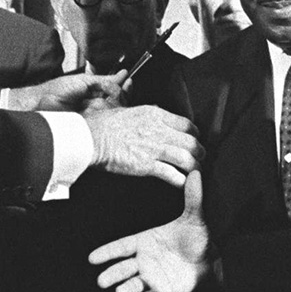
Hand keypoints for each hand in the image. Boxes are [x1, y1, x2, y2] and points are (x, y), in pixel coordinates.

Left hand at [7, 70, 127, 111]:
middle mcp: (96, 107)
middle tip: (128, 86)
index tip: (128, 80)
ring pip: (114, 113)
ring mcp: (95, 118)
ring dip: (120, 102)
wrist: (44, 102)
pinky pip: (107, 123)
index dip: (123, 88)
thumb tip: (120, 75)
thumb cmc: (58, 91)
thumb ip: (104, 80)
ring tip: (121, 92)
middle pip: (117, 103)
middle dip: (124, 94)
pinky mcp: (92, 128)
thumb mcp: (84, 81)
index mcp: (94, 95)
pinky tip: (115, 105)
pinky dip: (113, 115)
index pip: (113, 93)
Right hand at [85, 104, 202, 186]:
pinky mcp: (147, 165)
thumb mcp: (128, 108)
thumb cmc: (103, 124)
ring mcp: (154, 148)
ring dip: (194, 167)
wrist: (90, 137)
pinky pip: (172, 174)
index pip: (187, 124)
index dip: (194, 134)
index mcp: (155, 115)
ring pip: (187, 159)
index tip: (194, 139)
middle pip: (192, 142)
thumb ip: (144, 113)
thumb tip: (154, 112)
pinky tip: (182, 183)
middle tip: (199, 157)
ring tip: (194, 172)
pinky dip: (181, 180)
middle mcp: (159, 130)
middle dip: (200, 152)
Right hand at [89, 170, 210, 291]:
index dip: (107, 252)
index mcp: (145, 241)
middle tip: (101, 281)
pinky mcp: (162, 291)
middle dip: (112, 274)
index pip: (122, 246)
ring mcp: (152, 276)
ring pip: (134, 284)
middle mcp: (144, 260)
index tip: (91, 258)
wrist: (209, 259)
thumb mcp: (194, 216)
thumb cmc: (196, 236)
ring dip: (126, 288)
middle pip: (123, 268)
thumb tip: (196, 173)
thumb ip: (192, 197)